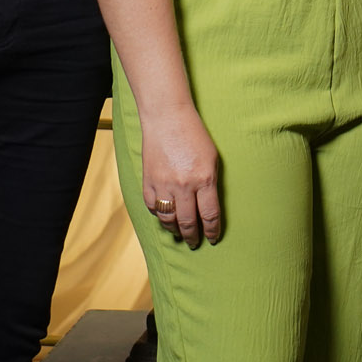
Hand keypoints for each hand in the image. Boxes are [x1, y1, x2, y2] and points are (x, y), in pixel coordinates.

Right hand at [140, 103, 221, 246]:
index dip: (212, 230)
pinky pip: (153, 208)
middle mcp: (184, 186)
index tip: (213, 238)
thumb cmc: (194, 135)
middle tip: (195, 242)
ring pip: (168, 219)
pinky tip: (164, 216)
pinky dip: (159, 215)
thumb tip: (208, 206)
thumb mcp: (212, 158)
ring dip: (174, 230)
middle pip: (188, 222)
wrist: (167, 119)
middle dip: (192, 236)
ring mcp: (164, 185)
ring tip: (179, 233)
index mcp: (204, 179)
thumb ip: (211, 183)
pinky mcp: (148, 182)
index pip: (210, 215)